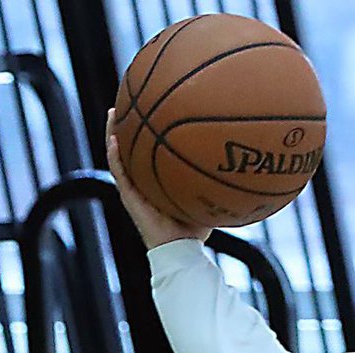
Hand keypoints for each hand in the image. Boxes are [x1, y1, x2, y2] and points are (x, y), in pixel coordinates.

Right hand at [105, 108, 212, 248]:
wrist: (181, 249)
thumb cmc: (198, 227)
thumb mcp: (210, 196)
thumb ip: (218, 178)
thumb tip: (241, 161)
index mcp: (158, 179)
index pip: (150, 150)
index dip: (148, 130)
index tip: (152, 108)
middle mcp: (143, 181)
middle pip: (132, 147)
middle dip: (129, 124)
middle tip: (130, 101)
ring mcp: (134, 189)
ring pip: (119, 155)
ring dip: (114, 133)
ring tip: (113, 112)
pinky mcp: (128, 197)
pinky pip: (118, 172)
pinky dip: (115, 156)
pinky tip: (114, 138)